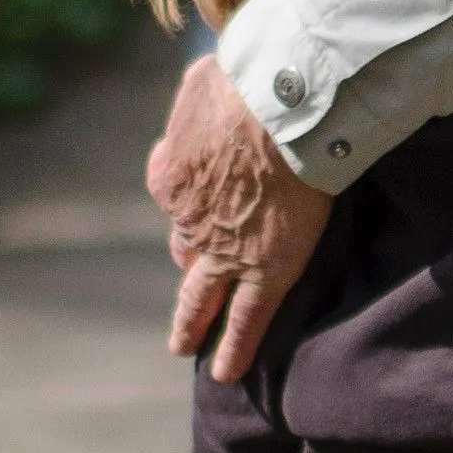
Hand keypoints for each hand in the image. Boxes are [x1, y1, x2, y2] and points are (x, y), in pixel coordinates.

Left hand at [145, 56, 333, 379]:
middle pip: (184, 254)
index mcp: (169, 175)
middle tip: (182, 301)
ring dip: (194, 324)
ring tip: (190, 346)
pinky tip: (227, 372)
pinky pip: (245, 320)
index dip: (190, 206)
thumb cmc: (247, 80)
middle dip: (185, 277)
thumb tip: (200, 96)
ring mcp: (223, 250)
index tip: (204, 206)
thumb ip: (194, 101)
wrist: (282, 104)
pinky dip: (234, 349)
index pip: (173, 199)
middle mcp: (187, 220)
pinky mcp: (264, 270)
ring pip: (202, 297)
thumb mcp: (201, 81)